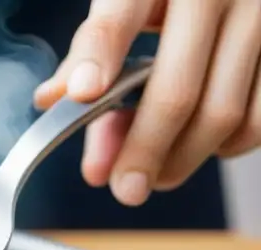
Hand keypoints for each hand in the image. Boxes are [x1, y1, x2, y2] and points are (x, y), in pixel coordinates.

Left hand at [34, 0, 260, 205]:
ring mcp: (259, 19)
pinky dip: (225, 146)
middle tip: (124, 188)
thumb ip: (90, 52)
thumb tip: (52, 101)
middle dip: (144, 150)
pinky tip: (197, 146)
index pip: (122, 16)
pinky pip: (257, 118)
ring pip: (222, 113)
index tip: (84, 93)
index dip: (101, 55)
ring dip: (181, 159)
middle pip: (178, 90)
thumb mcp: (125, 4)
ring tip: (152, 175)